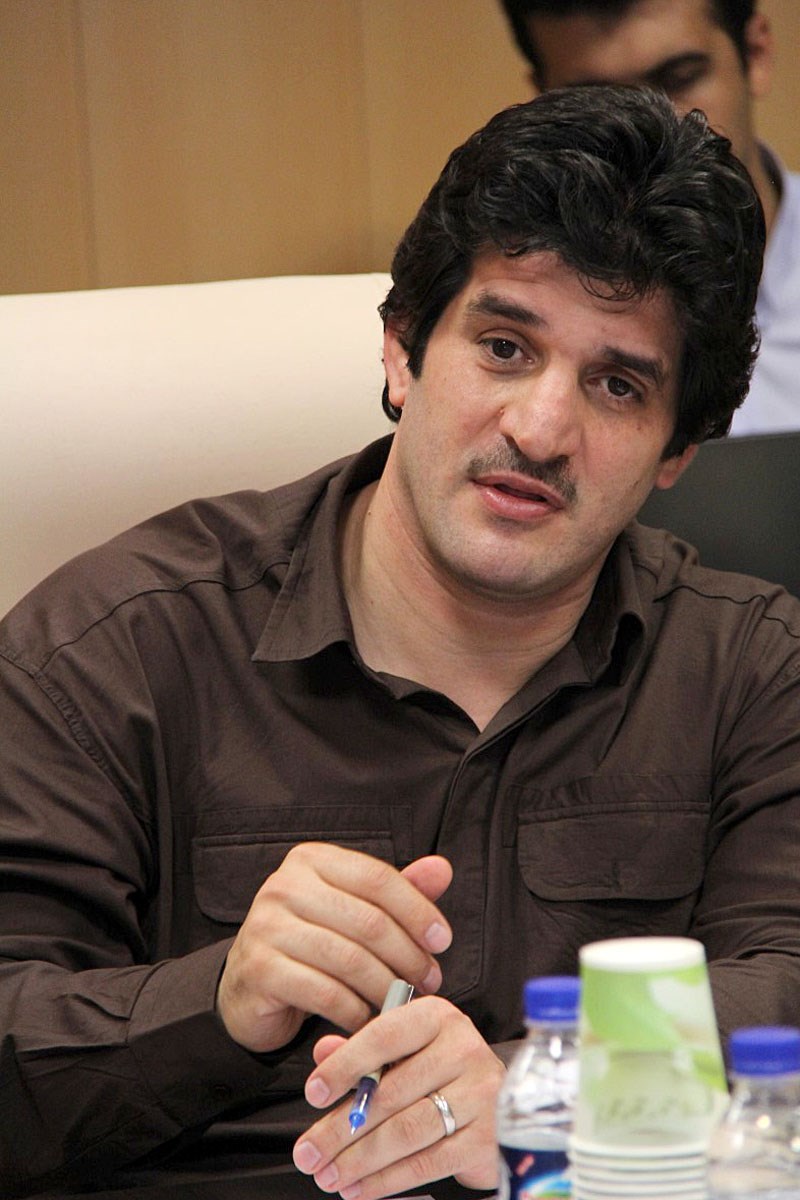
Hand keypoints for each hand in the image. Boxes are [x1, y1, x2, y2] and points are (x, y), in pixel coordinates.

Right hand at [216, 843, 452, 1052]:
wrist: (248, 988)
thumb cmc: (312, 943)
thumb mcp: (354, 910)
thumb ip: (397, 891)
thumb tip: (442, 870)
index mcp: (311, 860)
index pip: (377, 878)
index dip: (417, 910)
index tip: (442, 941)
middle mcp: (284, 885)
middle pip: (368, 921)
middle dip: (408, 955)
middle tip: (429, 980)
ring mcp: (267, 926)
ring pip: (349, 960)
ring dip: (386, 987)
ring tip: (402, 1002)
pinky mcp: (259, 969)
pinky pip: (325, 993)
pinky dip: (356, 1011)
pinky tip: (368, 1020)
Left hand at [292, 994, 504, 1198]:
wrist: (508, 1101)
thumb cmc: (445, 1072)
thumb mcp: (406, 1050)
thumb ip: (364, 1049)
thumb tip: (323, 1052)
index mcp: (438, 1018)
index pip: (384, 1036)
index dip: (344, 1065)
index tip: (314, 1093)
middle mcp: (463, 1050)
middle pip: (390, 1094)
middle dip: (341, 1128)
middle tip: (309, 1151)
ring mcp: (479, 1095)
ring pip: (406, 1131)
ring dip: (359, 1159)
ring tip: (330, 1173)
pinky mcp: (486, 1137)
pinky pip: (427, 1162)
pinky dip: (387, 1179)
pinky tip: (361, 1187)